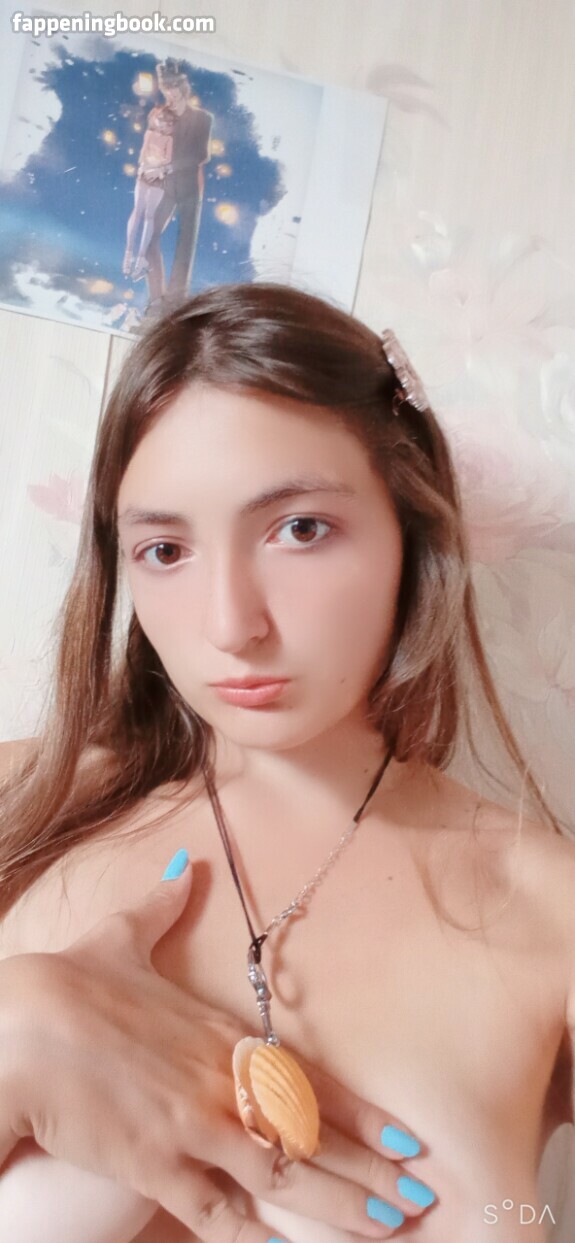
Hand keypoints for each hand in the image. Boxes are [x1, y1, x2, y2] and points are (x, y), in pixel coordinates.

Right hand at [0, 861, 435, 1240]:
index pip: (310, 1078)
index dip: (363, 1114)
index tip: (407, 1139)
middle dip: (368, 1172)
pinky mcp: (154, 1167)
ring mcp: (192, 1127)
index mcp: (221, 1033)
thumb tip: (186, 869)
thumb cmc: (70, 981)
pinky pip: (216, 1213)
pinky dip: (254, 1235)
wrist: (20, 1028)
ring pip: (280, 1178)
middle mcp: (221, 1082)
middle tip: (420, 1200)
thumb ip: (164, 908)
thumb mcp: (124, 935)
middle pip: (310, 1134)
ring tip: (384, 1229)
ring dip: (336, 1209)